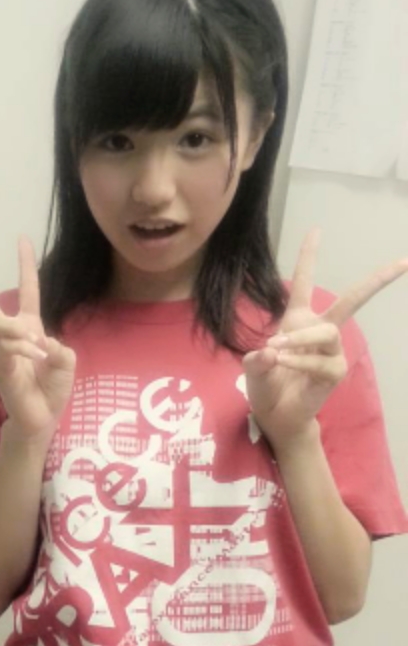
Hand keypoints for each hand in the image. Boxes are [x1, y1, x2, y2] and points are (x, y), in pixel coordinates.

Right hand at [0, 238, 75, 440]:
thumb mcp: (65, 361)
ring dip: (18, 331)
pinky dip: (22, 348)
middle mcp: (8, 333)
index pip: (28, 289)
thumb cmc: (52, 387)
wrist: (42, 417)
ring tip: (38, 347)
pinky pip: (6, 346)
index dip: (25, 264)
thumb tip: (37, 341)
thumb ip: (58, 347)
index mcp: (28, 325)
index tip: (22, 238)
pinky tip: (36, 356)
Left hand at [243, 230, 407, 451]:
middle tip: (403, 262)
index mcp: (297, 319)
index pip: (303, 283)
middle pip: (352, 300)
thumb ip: (257, 359)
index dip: (309, 257)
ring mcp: (332, 350)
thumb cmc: (266, 384)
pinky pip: (321, 360)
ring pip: (326, 332)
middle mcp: (320, 329)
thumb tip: (270, 352)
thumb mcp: (253, 368)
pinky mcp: (335, 371)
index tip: (316, 230)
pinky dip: (300, 361)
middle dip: (377, 280)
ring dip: (301, 338)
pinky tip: (283, 363)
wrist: (276, 415)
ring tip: (277, 348)